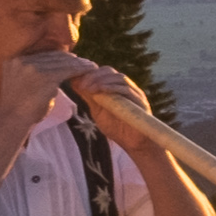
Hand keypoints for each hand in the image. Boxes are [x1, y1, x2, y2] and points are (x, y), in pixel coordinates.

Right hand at [0, 49, 92, 131]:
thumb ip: (34, 73)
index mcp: (13, 60)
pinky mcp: (45, 76)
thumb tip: (55, 67)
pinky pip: (68, 69)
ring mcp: (32, 67)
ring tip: (90, 66)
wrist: (12, 121)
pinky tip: (89, 70)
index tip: (72, 59)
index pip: (42, 55)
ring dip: (78, 63)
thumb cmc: (19, 108)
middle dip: (70, 59)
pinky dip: (80, 69)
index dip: (59, 56)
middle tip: (84, 62)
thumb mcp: (22, 84)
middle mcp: (21, 59)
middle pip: (52, 56)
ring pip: (62, 61)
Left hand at [37, 54, 170, 151]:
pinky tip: (100, 90)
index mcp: (115, 88)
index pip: (101, 73)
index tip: (74, 79)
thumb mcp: (98, 111)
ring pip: (118, 77)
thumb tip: (75, 83)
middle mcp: (125, 87)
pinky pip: (126, 89)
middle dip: (93, 75)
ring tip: (88, 88)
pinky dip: (112, 87)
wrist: (135, 144)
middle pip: (109, 71)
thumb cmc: (117, 129)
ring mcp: (134, 93)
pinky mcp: (140, 100)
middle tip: (81, 83)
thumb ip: (89, 97)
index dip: (87, 73)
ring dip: (101, 80)